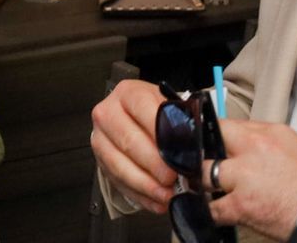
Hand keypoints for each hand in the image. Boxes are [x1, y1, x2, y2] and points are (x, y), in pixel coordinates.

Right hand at [89, 79, 173, 214]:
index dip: (162, 132)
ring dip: (144, 184)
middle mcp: (107, 112)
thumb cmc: (163, 115)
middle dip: (153, 163)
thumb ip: (185, 121)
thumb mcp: (176, 108)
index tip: (180, 153)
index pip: (142, 108)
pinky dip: (138, 195)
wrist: (143, 120)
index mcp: (128, 93)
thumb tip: (196, 145)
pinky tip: (156, 202)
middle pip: (128, 140)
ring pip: (117, 163)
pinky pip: (116, 181)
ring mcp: (100, 137)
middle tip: (174, 179)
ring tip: (166, 195)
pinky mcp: (100, 160)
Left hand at [206, 119, 296, 239]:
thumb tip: (241, 141)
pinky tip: (214, 209)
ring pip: (202, 173)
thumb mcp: (292, 147)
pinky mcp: (242, 204)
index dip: (212, 136)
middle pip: (210, 144)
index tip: (206, 143)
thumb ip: (264, 141)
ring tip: (207, 188)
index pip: (225, 125)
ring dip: (202, 183)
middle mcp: (253, 150)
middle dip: (203, 156)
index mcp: (268, 134)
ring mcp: (244, 177)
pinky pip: (212, 207)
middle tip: (202, 166)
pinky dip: (210, 210)